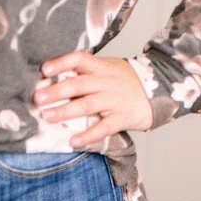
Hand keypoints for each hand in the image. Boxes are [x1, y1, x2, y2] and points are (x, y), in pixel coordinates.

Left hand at [33, 51, 153, 146]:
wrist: (162, 90)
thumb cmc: (127, 82)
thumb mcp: (109, 69)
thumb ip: (86, 74)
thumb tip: (54, 80)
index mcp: (102, 67)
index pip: (80, 59)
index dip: (62, 63)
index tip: (44, 70)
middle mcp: (107, 81)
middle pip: (79, 84)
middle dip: (57, 91)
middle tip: (38, 98)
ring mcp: (116, 100)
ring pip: (88, 104)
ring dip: (66, 111)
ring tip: (48, 117)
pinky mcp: (123, 117)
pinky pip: (103, 127)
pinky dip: (87, 135)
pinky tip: (73, 142)